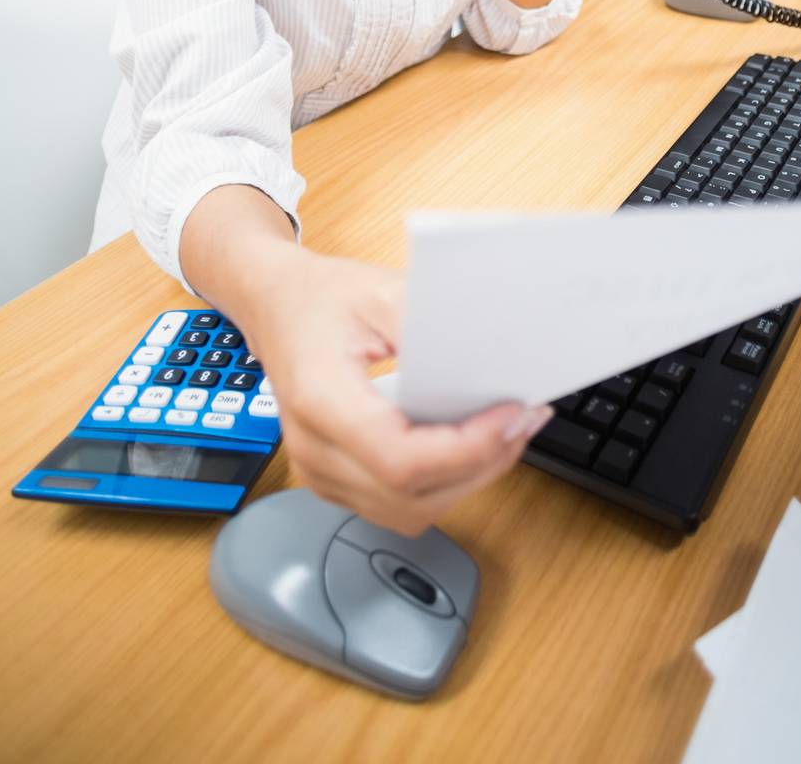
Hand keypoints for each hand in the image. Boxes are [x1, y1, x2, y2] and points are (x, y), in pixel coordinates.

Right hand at [237, 243, 551, 535]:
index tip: (509, 415)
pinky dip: (442, 484)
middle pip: (410, 496)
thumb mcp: (379, 290)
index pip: (399, 459)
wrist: (275, 306)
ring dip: (467, 480)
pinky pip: (397, 504)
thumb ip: (431, 324)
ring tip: (507, 433)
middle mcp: (314, 449)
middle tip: (524, 420)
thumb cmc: (320, 298)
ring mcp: (320, 472)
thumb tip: (489, 351)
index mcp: (319, 398)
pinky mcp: (335, 479)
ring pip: (408, 511)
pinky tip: (471, 447)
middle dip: (481, 465)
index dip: (464, 450)